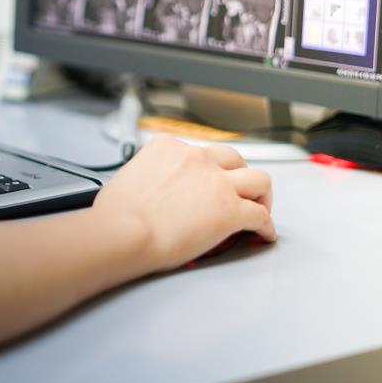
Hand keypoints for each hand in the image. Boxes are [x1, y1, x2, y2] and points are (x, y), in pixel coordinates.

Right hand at [92, 135, 274, 273]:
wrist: (122, 232)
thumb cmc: (116, 215)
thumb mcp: (127, 178)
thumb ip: (146, 178)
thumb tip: (147, 192)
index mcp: (168, 147)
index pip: (199, 152)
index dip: (207, 170)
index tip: (207, 183)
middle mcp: (196, 158)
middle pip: (233, 159)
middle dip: (239, 175)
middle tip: (239, 192)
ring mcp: (217, 183)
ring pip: (259, 179)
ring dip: (262, 195)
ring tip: (261, 208)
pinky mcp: (230, 210)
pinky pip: (259, 216)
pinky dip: (265, 227)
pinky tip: (262, 235)